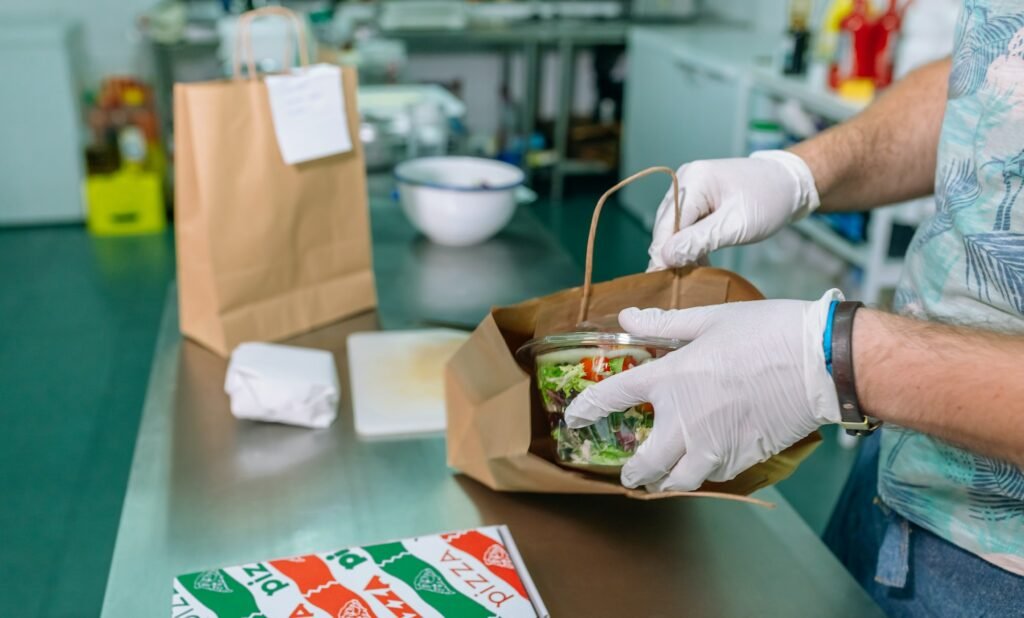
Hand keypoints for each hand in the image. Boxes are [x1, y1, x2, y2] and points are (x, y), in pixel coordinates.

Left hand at [563, 291, 841, 491]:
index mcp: (670, 380)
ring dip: (664, 481)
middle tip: (627, 473)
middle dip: (632, 471)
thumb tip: (628, 316)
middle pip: (645, 462)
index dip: (587, 409)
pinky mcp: (742, 457)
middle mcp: (684, 420)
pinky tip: (701, 467)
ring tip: (661, 478)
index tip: (574, 420)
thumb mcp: (709, 320)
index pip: (613, 397)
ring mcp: (714, 445)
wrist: (820, 363)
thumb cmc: (765, 332)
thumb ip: (664, 324)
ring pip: (678, 480)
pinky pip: (712, 478)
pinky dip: (700, 476)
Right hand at [647, 151, 819, 270]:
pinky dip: (689, 242)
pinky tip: (698, 260)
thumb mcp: (736, 226)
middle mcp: (684, 179)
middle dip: (671, 253)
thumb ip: (700, 241)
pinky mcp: (697, 196)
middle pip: (665, 224)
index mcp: (693, 180)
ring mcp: (689, 186)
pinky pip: (684, 223)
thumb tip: (665, 257)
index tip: (663, 282)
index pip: (666, 224)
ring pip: (673, 226)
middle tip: (677, 284)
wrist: (790, 184)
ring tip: (690, 274)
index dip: (663, 253)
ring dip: (680, 250)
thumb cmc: (769, 201)